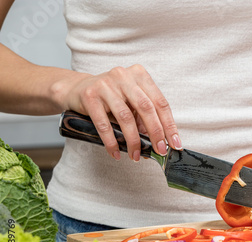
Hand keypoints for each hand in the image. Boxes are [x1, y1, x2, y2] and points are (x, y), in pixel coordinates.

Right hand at [56, 64, 181, 160]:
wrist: (75, 89)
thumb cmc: (110, 98)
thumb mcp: (130, 101)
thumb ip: (144, 116)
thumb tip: (159, 141)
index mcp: (139, 75)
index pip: (160, 102)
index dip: (169, 124)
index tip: (174, 143)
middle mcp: (123, 76)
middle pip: (146, 108)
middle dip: (155, 133)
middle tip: (159, 150)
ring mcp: (106, 84)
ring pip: (126, 117)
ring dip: (133, 140)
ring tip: (136, 155)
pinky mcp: (90, 96)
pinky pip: (104, 124)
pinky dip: (111, 141)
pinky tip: (116, 152)